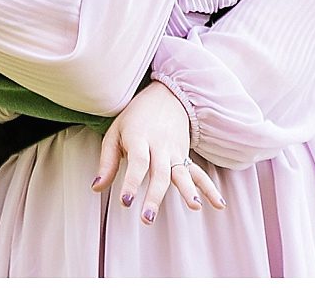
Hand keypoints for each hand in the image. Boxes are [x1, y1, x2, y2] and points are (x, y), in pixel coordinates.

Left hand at [91, 82, 225, 223]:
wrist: (167, 96)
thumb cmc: (135, 117)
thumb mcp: (115, 132)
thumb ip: (107, 161)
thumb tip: (96, 187)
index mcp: (139, 137)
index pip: (137, 162)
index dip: (131, 182)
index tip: (126, 201)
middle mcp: (160, 145)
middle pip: (159, 172)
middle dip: (154, 196)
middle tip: (148, 218)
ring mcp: (175, 151)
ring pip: (181, 173)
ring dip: (187, 191)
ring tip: (194, 207)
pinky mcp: (185, 155)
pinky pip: (198, 173)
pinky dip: (208, 188)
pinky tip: (218, 204)